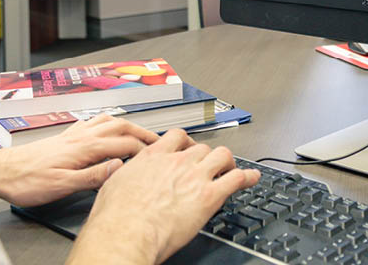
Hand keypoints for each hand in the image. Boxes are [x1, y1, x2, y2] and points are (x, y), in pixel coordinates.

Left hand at [0, 114, 158, 205]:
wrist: (3, 171)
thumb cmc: (27, 181)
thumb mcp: (62, 185)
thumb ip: (93, 175)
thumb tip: (119, 166)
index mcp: (83, 147)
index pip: (124, 144)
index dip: (145, 150)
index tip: (159, 156)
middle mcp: (80, 136)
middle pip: (120, 126)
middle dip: (142, 131)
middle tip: (158, 140)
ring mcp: (73, 133)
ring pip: (107, 120)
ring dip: (127, 123)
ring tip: (140, 130)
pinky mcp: (65, 136)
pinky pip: (93, 121)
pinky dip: (108, 121)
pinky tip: (107, 124)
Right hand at [67, 129, 260, 264]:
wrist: (127, 231)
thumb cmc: (117, 215)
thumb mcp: (115, 184)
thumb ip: (125, 176)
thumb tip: (120, 177)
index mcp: (153, 157)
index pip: (176, 137)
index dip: (186, 141)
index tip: (188, 147)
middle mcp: (177, 162)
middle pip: (202, 147)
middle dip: (207, 156)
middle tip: (209, 165)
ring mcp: (195, 176)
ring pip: (222, 156)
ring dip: (228, 162)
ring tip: (231, 169)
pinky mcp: (209, 196)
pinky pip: (236, 179)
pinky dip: (248, 177)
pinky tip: (252, 178)